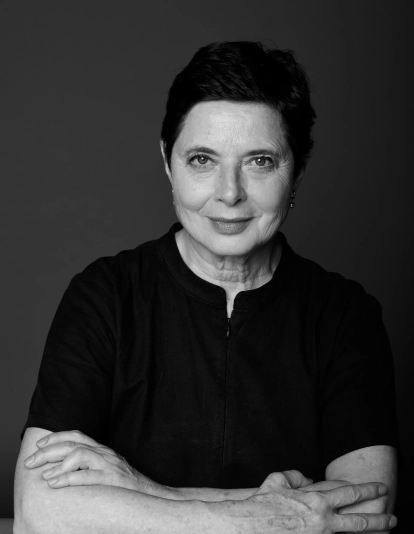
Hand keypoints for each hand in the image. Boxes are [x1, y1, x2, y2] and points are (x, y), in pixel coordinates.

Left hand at [23, 430, 167, 496]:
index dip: (56, 437)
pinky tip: (55, 484)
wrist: (152, 494)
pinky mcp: (112, 479)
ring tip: (44, 475)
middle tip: (30, 462)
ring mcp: (109, 465)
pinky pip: (87, 476)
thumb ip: (93, 464)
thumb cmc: (128, 486)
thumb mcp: (109, 468)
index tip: (39, 444)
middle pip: (72, 444)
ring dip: (57, 464)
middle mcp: (105, 453)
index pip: (77, 435)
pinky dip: (67, 479)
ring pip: (78, 454)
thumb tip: (67, 466)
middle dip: (48, 451)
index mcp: (103, 449)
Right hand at [247, 471, 396, 531]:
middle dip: (379, 517)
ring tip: (385, 533)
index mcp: (316, 500)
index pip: (348, 492)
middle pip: (360, 520)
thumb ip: (296, 475)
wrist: (249, 525)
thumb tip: (309, 478)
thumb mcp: (277, 480)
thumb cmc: (262, 503)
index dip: (366, 489)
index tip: (378, 488)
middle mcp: (323, 520)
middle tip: (393, 514)